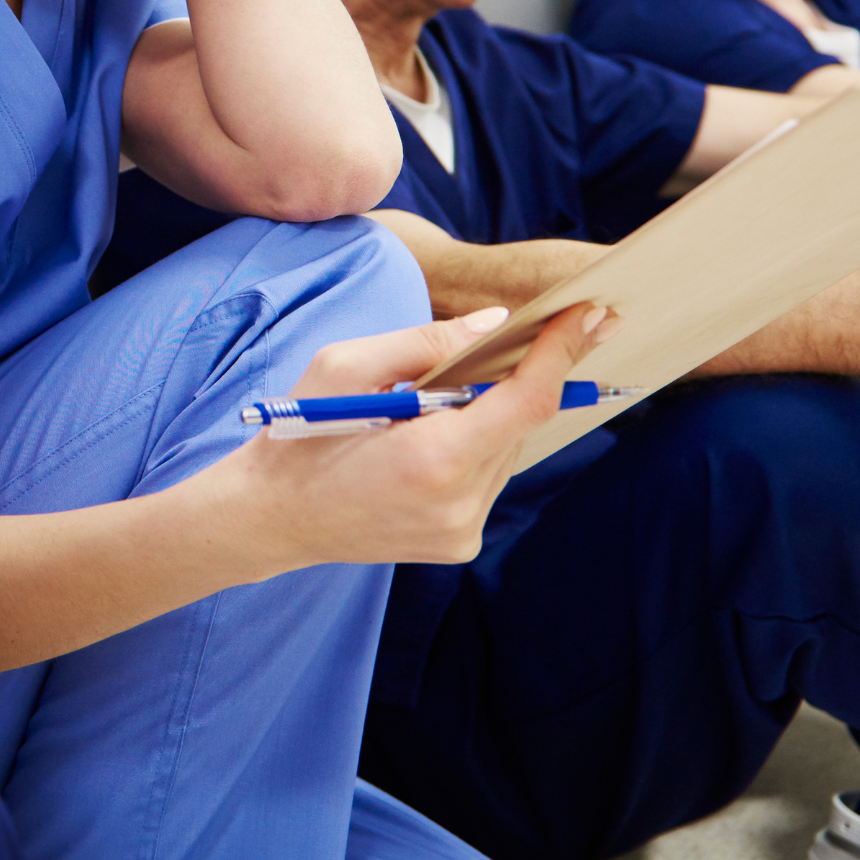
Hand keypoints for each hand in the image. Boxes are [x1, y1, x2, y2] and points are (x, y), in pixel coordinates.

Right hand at [213, 303, 613, 572]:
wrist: (271, 517)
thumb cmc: (302, 432)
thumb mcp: (347, 365)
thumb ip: (428, 341)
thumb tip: (497, 325)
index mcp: (432, 459)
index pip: (526, 402)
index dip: (560, 354)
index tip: (589, 315)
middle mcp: (459, 504)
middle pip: (520, 423)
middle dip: (510, 380)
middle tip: (490, 349)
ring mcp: (462, 531)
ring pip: (508, 450)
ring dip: (488, 416)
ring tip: (429, 406)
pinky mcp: (460, 545)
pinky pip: (490, 478)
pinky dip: (474, 448)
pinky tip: (426, 441)